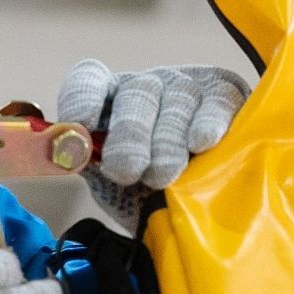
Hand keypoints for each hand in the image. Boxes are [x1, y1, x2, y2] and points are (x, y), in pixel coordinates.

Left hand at [55, 60, 251, 214]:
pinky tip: (201, 142)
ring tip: (162, 177)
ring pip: (178, 98)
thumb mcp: (108, 185)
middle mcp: (147, 87)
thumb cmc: (145, 196)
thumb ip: (86, 165)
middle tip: (127, 171)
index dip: (82, 96)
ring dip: (167, 140)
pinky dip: (208, 120)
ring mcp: (188, 88)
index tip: (82, 123)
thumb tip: (66, 151)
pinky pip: (218, 102)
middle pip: (136, 92)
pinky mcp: (228, 97)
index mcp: (108, 101)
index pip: (89, 80)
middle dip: (129, 134)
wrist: (199, 213)